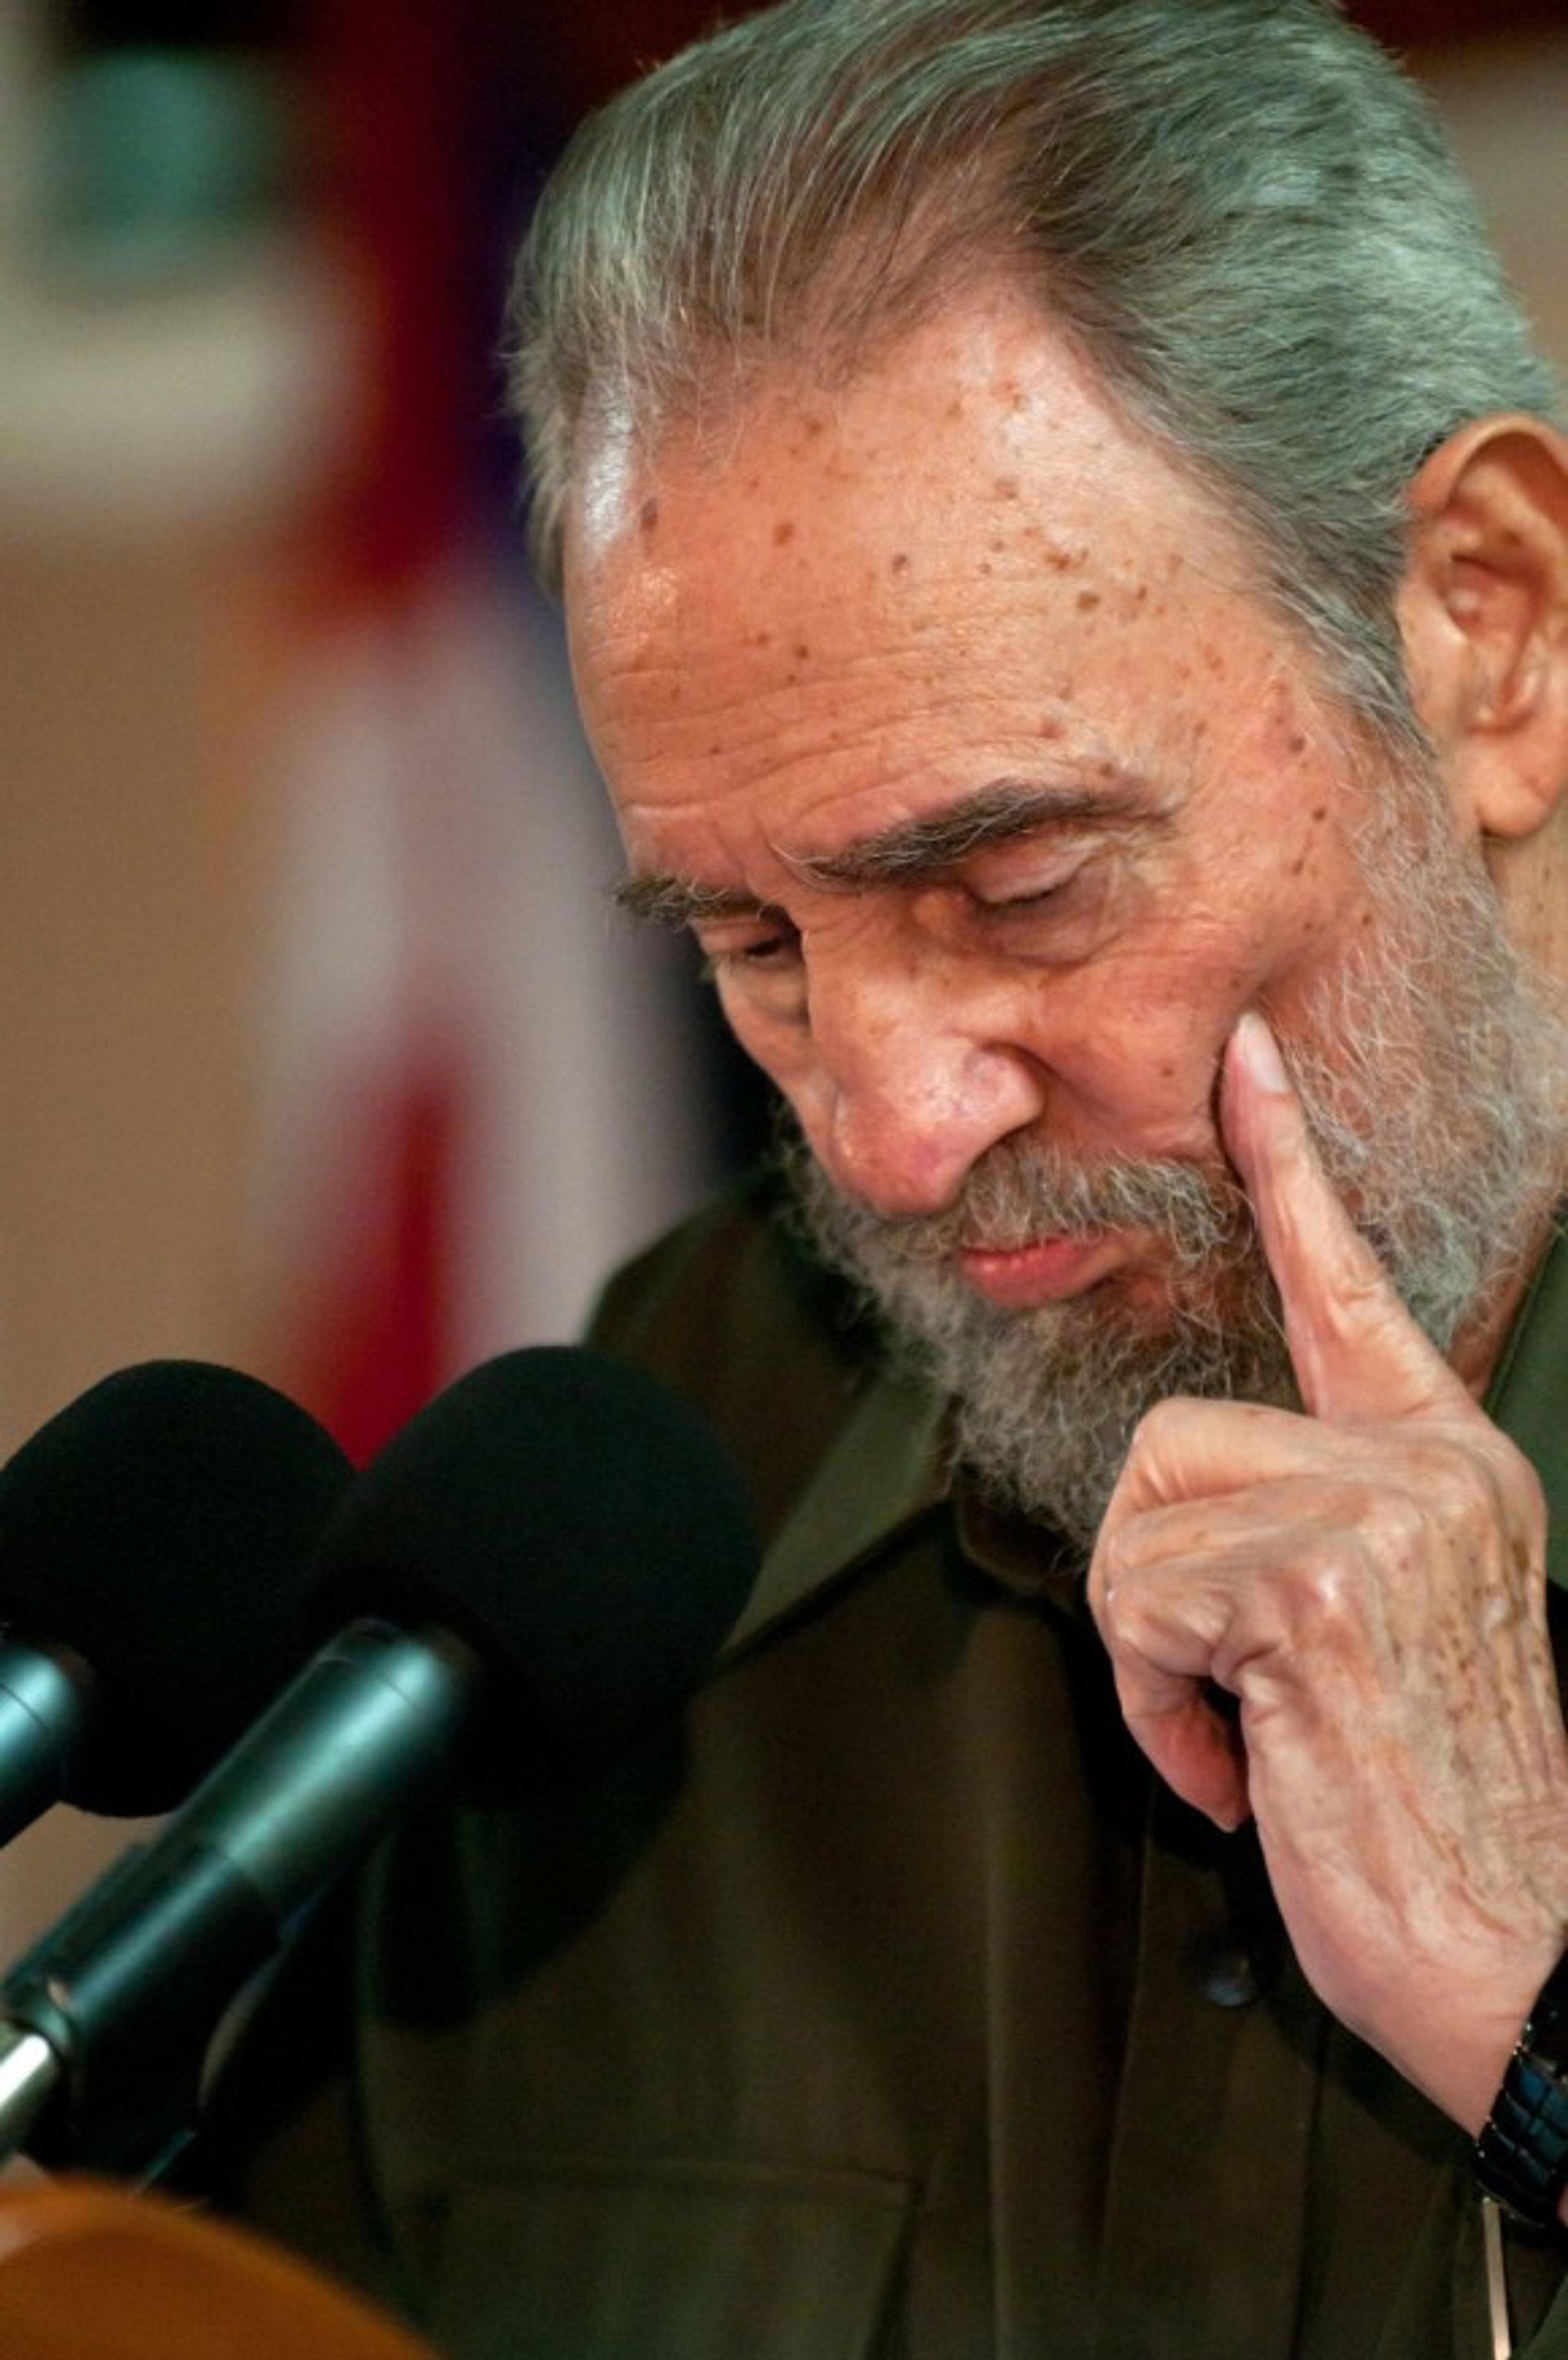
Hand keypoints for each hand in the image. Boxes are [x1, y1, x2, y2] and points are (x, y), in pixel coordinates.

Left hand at [1087, 1011, 1567, 2132]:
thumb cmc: (1425, 1808)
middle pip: (1169, 1444)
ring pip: (1141, 1527)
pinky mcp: (1319, 1584)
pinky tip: (1251, 1770)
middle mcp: (1428, 1463)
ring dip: (1160, 1660)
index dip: (1285, 1160)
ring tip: (1257, 1733)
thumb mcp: (1375, 1631)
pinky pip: (1139, 1605)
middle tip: (1241, 1698)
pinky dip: (1159, 1712)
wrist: (1528, 1961)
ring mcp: (1383, 1513)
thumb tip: (1181, 1508)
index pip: (1347, 1281)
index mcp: (1441, 1460)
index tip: (1242, 1055)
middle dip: (1162, 1592)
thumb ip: (1303, 1526)